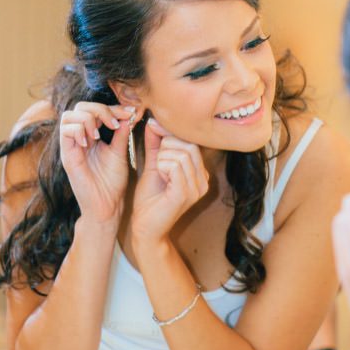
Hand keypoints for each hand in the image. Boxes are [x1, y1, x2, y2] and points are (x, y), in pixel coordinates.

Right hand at [59, 102, 134, 223]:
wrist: (106, 206)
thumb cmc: (112, 183)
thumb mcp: (119, 152)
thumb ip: (121, 133)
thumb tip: (129, 112)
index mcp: (91, 136)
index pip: (94, 110)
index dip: (112, 107)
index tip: (130, 112)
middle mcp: (79, 139)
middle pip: (79, 107)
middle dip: (99, 109)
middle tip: (113, 123)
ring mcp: (71, 147)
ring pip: (69, 116)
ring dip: (87, 119)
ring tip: (99, 134)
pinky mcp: (67, 156)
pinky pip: (65, 132)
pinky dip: (78, 131)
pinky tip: (90, 142)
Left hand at [131, 118, 209, 245]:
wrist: (145, 228)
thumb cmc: (149, 200)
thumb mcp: (152, 166)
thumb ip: (154, 145)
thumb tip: (153, 122)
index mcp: (198, 172)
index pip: (190, 141)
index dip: (169, 133)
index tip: (152, 128)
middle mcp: (203, 180)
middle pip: (188, 145)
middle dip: (165, 146)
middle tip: (156, 160)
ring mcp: (197, 188)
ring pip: (181, 154)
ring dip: (162, 158)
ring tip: (158, 172)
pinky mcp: (186, 194)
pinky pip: (175, 166)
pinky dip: (162, 167)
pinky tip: (160, 177)